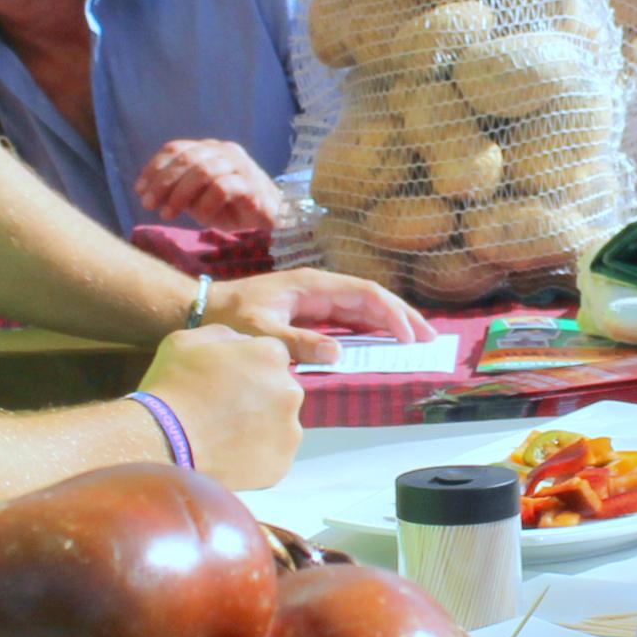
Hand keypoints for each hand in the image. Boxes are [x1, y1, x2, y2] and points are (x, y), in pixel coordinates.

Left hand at [137, 138, 292, 236]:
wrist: (270, 221)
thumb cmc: (231, 209)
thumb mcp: (198, 198)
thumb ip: (178, 190)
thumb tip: (148, 193)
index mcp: (209, 149)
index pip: (176, 148)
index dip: (155, 168)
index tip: (139, 190)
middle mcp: (225, 151)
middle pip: (187, 158)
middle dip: (163, 182)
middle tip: (149, 204)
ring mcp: (241, 165)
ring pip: (203, 171)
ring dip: (180, 194)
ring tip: (168, 214)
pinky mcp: (252, 184)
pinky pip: (222, 188)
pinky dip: (206, 204)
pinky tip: (200, 218)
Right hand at [139, 325, 303, 487]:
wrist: (162, 442)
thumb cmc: (171, 387)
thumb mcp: (188, 340)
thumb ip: (225, 335)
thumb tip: (242, 343)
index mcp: (270, 356)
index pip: (271, 354)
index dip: (248, 366)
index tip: (228, 380)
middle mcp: (290, 391)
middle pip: (280, 389)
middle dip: (259, 395)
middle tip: (225, 409)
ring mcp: (289, 431)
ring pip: (279, 423)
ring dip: (260, 426)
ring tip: (225, 435)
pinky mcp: (282, 464)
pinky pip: (273, 454)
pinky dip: (256, 455)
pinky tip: (229, 454)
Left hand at [211, 267, 432, 366]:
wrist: (207, 307)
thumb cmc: (231, 316)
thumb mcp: (261, 331)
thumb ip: (297, 341)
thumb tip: (337, 352)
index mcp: (314, 285)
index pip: (364, 293)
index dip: (391, 312)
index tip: (408, 334)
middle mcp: (321, 288)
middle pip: (372, 297)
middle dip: (401, 315)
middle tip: (428, 337)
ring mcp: (318, 299)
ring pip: (364, 307)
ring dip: (391, 321)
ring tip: (416, 339)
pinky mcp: (312, 311)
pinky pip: (350, 318)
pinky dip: (371, 328)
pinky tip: (385, 341)